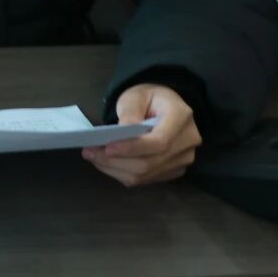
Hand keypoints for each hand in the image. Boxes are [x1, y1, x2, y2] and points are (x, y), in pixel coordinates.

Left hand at [82, 84, 200, 186]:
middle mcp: (187, 142)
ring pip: (146, 175)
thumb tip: (120, 135)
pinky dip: (123, 174)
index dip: (132, 148)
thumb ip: (129, 113)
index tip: (108, 147)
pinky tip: (107, 164)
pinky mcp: (173, 171)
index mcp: (181, 117)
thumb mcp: (135, 96)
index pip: (159, 142)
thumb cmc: (149, 97)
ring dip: (116, 169)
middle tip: (90, 153)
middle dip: (117, 161)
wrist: (163, 106)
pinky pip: (146, 180)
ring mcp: (183, 159)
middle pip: (150, 163)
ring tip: (93, 158)